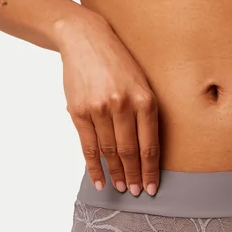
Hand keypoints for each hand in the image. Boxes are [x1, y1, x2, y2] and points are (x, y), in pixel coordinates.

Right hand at [56, 12, 159, 195]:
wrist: (85, 39)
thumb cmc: (119, 65)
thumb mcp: (142, 84)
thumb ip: (146, 114)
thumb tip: (148, 153)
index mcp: (145, 101)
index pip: (149, 146)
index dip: (150, 171)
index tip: (151, 188)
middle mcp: (123, 105)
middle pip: (130, 153)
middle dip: (134, 176)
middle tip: (136, 192)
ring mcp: (99, 109)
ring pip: (110, 152)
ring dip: (116, 174)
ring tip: (121, 187)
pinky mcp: (80, 111)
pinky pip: (88, 146)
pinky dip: (94, 166)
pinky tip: (99, 180)